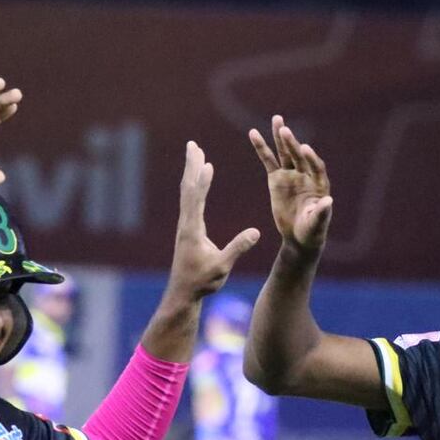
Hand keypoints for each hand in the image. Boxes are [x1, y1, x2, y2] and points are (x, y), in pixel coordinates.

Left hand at [168, 141, 260, 300]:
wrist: (183, 293)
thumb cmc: (202, 282)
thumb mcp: (222, 266)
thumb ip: (238, 248)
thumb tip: (256, 232)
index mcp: (193, 230)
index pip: (196, 200)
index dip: (202, 181)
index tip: (207, 163)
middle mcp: (186, 224)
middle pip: (187, 188)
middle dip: (191, 166)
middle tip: (192, 145)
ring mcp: (185, 226)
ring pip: (187, 192)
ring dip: (192, 172)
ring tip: (196, 154)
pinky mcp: (187, 229)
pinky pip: (190, 201)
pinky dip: (195, 185)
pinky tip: (198, 180)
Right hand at [248, 115, 332, 251]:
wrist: (299, 236)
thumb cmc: (312, 231)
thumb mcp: (317, 223)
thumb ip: (322, 212)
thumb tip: (329, 201)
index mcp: (319, 183)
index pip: (316, 166)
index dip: (310, 158)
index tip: (304, 149)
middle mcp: (306, 175)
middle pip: (299, 155)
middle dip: (292, 143)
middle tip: (285, 130)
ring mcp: (291, 174)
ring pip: (285, 153)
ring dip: (280, 137)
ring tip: (277, 119)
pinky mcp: (277, 178)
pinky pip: (268, 160)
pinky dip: (261, 147)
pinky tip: (253, 133)